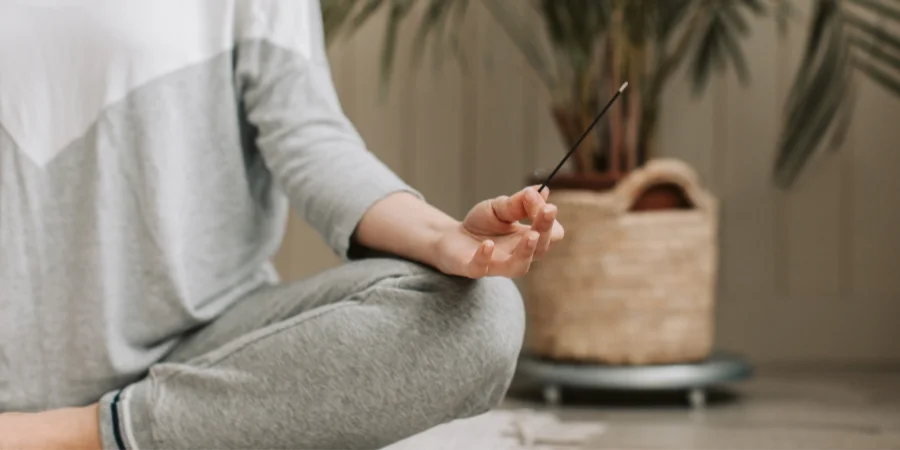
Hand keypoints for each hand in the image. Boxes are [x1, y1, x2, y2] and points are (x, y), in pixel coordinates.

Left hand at [434, 186, 563, 277]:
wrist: (452, 237)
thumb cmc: (482, 224)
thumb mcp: (500, 208)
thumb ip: (519, 202)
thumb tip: (541, 190)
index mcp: (528, 239)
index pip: (551, 234)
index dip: (550, 220)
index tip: (545, 202)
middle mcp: (517, 255)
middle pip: (541, 249)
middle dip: (545, 230)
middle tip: (546, 211)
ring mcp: (496, 264)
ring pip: (518, 267)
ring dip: (526, 252)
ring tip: (531, 235)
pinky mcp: (472, 268)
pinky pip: (481, 269)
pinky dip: (485, 258)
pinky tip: (488, 244)